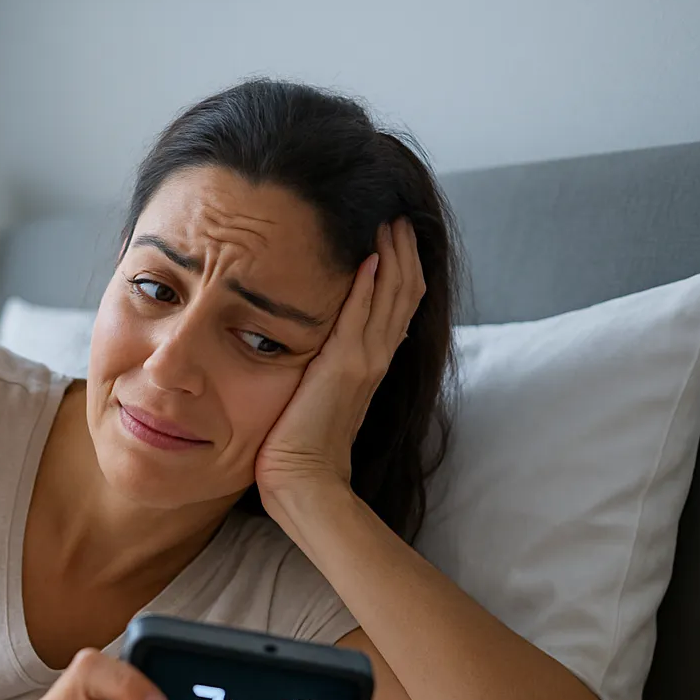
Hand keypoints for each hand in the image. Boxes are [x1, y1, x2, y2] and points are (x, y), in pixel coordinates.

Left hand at [255, 217, 425, 504]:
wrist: (304, 485)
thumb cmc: (296, 451)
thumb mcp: (313, 397)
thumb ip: (321, 370)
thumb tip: (312, 351)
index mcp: (369, 365)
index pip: (395, 306)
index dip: (399, 269)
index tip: (391, 235)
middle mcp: (375, 359)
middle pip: (403, 292)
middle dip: (403, 251)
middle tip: (397, 214)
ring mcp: (365, 363)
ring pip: (392, 296)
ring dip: (393, 255)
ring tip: (390, 220)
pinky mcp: (346, 368)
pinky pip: (363, 316)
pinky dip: (369, 283)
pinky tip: (370, 253)